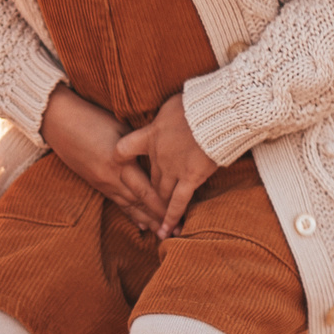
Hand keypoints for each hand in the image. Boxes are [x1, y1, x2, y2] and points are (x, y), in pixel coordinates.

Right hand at [44, 85, 166, 232]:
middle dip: (158, 218)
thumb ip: (138, 146)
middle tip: (176, 231)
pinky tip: (140, 224)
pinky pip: (116, 202)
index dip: (163, 206)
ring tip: (161, 233)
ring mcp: (101, 182)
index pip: (146, 190)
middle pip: (139, 203)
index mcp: (119, 162)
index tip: (180, 215)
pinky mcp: (94, 182)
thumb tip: (161, 157)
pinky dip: (130, 213)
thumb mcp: (120, 128)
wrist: (59, 120)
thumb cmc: (92, 117)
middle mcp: (110, 177)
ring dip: (145, 220)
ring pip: (127, 206)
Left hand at [118, 94, 219, 236]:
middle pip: (147, 178)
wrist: (214, 113)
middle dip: (147, 192)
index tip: (120, 165)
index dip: (121, 158)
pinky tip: (168, 229)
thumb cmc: (196, 104)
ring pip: (160, 192)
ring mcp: (173, 169)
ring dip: (158, 208)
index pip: (124, 149)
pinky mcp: (190, 178)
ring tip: (156, 223)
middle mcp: (157, 155)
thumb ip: (165, 117)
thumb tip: (168, 116)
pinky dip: (173, 216)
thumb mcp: (171, 105)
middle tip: (146, 205)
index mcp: (149, 136)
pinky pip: (179, 202)